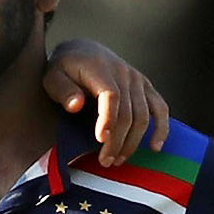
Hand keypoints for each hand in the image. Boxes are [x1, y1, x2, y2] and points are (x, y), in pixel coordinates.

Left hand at [44, 38, 169, 166]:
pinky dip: (161, 128)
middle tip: (105, 162)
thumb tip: (76, 105)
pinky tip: (155, 147)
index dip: (108, 118)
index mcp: (100, 69)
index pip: (111, 95)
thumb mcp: (52, 76)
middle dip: (117, 141)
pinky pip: (160, 108)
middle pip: (128, 112)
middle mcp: (123, 73)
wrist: (82, 51)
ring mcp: (137, 80)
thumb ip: (62, 90)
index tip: (100, 139)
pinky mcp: (145, 87)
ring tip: (117, 160)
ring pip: (143, 115)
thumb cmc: (64, 69)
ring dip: (133, 141)